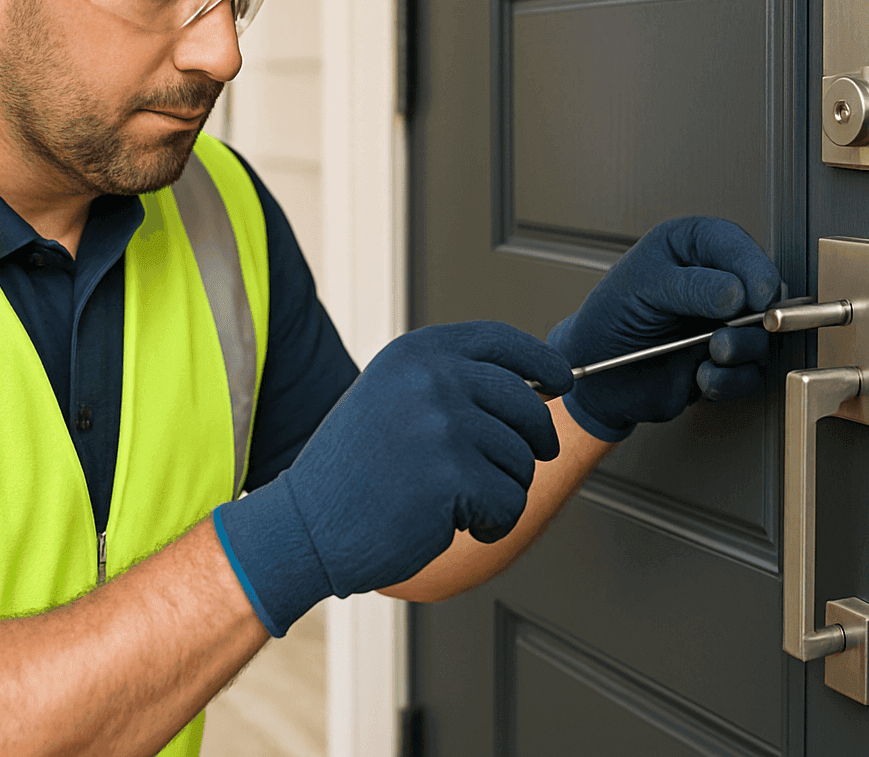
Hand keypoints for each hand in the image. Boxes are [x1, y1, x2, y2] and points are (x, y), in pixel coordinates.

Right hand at [213, 321, 572, 635]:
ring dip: (500, 491)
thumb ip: (453, 382)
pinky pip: (510, 501)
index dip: (544, 361)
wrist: (306, 527)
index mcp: (417, 353)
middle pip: (529, 404)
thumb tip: (534, 385)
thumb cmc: (353, 473)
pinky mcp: (453, 474)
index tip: (562, 381)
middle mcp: (432, 378)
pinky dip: (492, 523)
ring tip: (452, 500)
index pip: (502, 341)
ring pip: (522, 460)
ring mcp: (443, 423)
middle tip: (504, 472)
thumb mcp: (394, 398)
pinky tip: (451, 523)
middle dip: (532, 444)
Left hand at [547, 217, 780, 441]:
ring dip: (740, 349)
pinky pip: (750, 373)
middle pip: (762, 291)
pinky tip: (701, 375)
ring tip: (712, 352)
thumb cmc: (610, 318)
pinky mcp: (726, 361)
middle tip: (728, 329)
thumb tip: (737, 293)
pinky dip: (729, 379)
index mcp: (692, 247)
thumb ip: (690, 287)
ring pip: (762, 335)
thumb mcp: (642, 288)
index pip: (737, 246)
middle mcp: (714, 281)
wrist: (599, 375)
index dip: (754, 268)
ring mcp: (724, 322)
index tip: (757, 294)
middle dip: (752, 316)